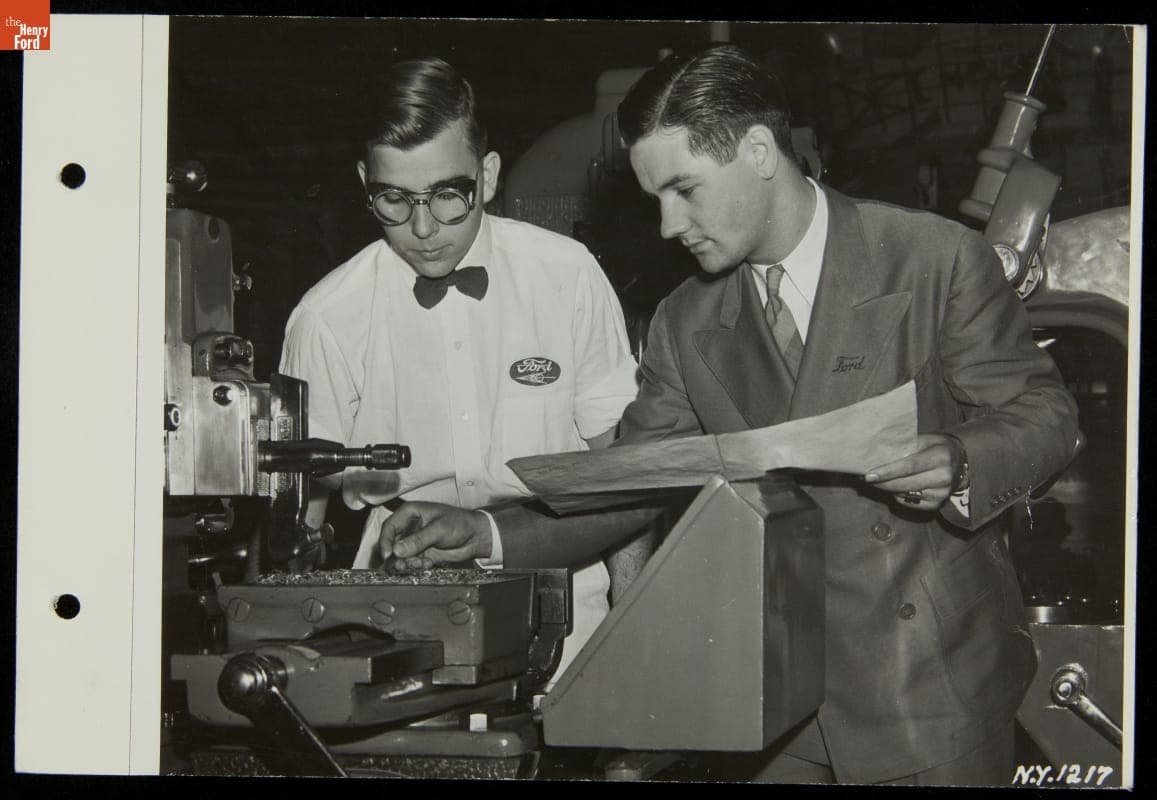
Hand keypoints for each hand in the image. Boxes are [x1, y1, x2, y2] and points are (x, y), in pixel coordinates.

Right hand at [378, 502, 492, 571]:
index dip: (386, 541)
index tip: (389, 554)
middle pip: (392, 544)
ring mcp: (415, 542)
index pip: (390, 527)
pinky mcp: (421, 554)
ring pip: (400, 556)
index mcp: (411, 513)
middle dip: (397, 556)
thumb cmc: (461, 523)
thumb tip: (398, 550)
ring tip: (420, 564)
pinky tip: (428, 564)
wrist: (476, 537)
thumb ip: (418, 540)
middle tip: (404, 564)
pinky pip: (411, 563)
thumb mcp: (439, 529)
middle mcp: (410, 527)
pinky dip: (416, 566)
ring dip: (407, 563)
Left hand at [863, 434, 964, 511]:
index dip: (888, 471)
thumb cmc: (936, 447)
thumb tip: (876, 452)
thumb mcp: (926, 439)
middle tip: (863, 477)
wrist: (961, 462)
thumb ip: (905, 445)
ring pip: (905, 494)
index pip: (909, 466)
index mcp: (940, 456)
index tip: (868, 475)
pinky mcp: (937, 504)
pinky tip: (892, 486)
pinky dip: (897, 495)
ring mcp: (942, 493)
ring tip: (874, 480)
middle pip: (905, 483)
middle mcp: (944, 477)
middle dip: (881, 482)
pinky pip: (909, 502)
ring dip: (886, 488)